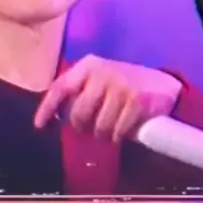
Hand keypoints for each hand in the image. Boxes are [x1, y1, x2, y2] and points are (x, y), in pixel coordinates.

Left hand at [34, 55, 181, 142]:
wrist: (162, 83)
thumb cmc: (122, 83)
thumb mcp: (98, 79)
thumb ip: (79, 92)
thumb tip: (56, 116)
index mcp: (88, 66)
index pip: (60, 86)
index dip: (47, 107)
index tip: (39, 125)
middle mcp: (101, 73)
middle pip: (78, 113)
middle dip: (82, 127)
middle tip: (89, 129)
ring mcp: (120, 86)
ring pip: (99, 126)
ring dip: (103, 135)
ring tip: (109, 129)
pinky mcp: (137, 101)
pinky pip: (119, 131)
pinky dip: (119, 136)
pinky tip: (122, 130)